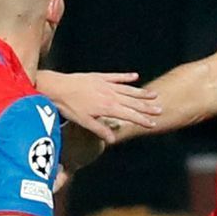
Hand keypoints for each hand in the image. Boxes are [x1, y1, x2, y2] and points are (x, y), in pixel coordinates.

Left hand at [43, 70, 160, 141]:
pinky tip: (135, 76)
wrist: (57, 87)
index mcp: (107, 107)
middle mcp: (110, 95)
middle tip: (159, 109)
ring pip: (128, 89)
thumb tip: (113, 140)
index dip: (142, 119)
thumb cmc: (69, 106)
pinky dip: (126, 77)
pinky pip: (116, 76)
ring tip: (153, 95)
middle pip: (132, 102)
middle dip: (147, 107)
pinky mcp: (99, 77)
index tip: (152, 123)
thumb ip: (100, 129)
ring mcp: (106, 84)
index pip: (129, 115)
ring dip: (141, 92)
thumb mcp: (84, 122)